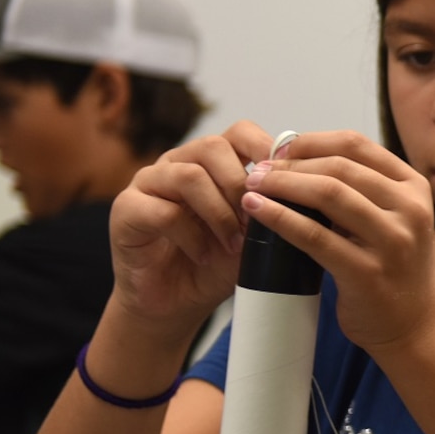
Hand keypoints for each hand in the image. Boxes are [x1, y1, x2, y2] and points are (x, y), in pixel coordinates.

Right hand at [108, 121, 272, 337]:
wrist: (177, 300)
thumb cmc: (219, 264)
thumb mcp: (257, 236)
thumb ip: (276, 212)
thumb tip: (309, 197)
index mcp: (213, 162)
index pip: (241, 133)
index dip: (266, 150)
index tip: (288, 180)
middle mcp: (179, 163)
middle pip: (213, 146)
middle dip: (242, 185)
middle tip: (256, 220)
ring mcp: (149, 183)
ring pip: (188, 176)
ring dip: (220, 213)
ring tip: (233, 244)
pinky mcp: (126, 209)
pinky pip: (163, 211)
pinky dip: (192, 237)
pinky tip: (204, 256)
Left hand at [240, 130, 434, 355]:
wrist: (414, 323)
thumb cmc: (392, 266)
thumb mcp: (388, 218)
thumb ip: (358, 190)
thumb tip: (293, 160)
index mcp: (413, 187)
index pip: (356, 145)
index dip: (311, 141)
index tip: (279, 150)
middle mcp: (410, 209)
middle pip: (339, 166)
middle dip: (290, 165)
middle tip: (257, 170)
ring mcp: (393, 241)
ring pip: (328, 194)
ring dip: (282, 185)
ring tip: (252, 187)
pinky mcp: (368, 273)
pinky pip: (315, 237)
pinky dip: (280, 218)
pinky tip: (257, 210)